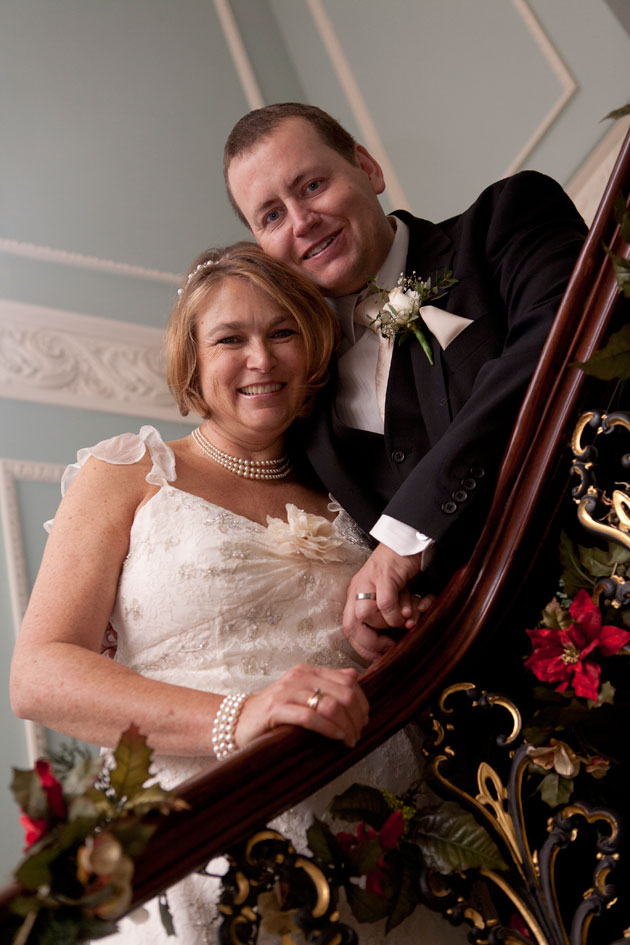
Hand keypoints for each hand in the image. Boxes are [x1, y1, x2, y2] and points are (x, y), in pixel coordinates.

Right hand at [235, 664, 368, 748]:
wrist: (240, 722)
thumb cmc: (276, 712)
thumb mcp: (303, 693)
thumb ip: (327, 684)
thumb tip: (355, 678)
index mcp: (308, 671)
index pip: (348, 681)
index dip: (362, 702)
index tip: (364, 720)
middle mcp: (299, 677)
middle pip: (344, 693)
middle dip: (357, 716)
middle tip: (359, 734)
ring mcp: (287, 692)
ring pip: (330, 706)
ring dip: (346, 726)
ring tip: (350, 740)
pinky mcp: (276, 710)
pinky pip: (310, 717)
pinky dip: (329, 729)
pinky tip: (337, 738)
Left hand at [343, 544, 428, 660]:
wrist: (407, 542)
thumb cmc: (400, 573)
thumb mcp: (390, 598)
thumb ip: (387, 618)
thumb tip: (393, 644)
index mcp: (355, 596)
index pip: (349, 630)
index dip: (363, 648)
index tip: (380, 657)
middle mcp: (357, 589)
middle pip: (352, 626)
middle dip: (372, 643)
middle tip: (391, 646)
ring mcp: (368, 581)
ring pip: (367, 615)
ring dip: (387, 625)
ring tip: (404, 622)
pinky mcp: (383, 575)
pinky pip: (385, 603)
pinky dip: (396, 614)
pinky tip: (407, 613)